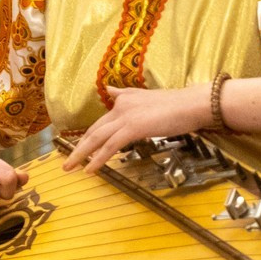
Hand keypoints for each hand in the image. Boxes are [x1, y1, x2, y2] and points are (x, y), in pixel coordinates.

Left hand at [62, 85, 207, 175]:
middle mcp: (120, 106)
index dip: (88, 136)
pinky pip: (110, 147)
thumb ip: (127, 95)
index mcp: (123, 100)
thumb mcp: (147, 97)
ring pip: (96, 139)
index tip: (78, 148)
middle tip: (66, 163)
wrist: (194, 104)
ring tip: (69, 168)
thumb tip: (110, 90)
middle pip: (93, 131)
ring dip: (80, 155)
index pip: (101, 122)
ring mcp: (125, 117)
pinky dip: (98, 159)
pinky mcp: (133, 127)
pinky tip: (90, 170)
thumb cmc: (178, 105)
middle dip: (78, 148)